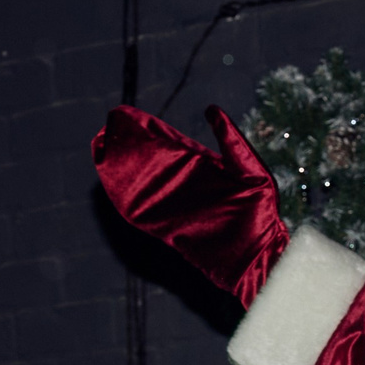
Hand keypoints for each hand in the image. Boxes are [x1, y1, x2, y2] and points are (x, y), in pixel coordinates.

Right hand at [92, 105, 290, 301]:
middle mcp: (186, 186)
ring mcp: (177, 207)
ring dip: (125, 170)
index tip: (128, 115)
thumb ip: (230, 140)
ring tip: (103, 151)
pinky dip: (127, 201)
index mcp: (204, 168)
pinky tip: (112, 186)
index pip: (170, 143)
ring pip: (144, 184)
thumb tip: (211, 109)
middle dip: (130, 147)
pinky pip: (143, 213)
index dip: (149, 130)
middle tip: (108, 129)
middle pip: (152, 161)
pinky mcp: (171, 229)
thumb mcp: (250, 169)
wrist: (259, 254)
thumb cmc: (261, 211)